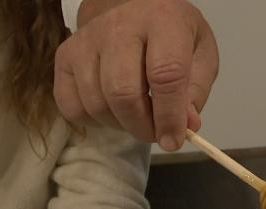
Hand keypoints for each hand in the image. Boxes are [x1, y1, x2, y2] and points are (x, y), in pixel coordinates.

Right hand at [54, 0, 218, 149]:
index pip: (165, 75)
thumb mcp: (200, 55)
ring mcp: (86, 40)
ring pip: (97, 104)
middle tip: (154, 133)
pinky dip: (93, 121)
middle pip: (123, 93)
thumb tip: (185, 127)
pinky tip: (111, 110)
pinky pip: (72, 107)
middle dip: (142, 126)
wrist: (132, 10)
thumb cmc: (171, 35)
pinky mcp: (64, 56)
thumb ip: (195, 92)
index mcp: (163, 20)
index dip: (169, 116)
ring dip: (120, 125)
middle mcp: (119, 25)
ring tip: (136, 117)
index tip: (173, 139)